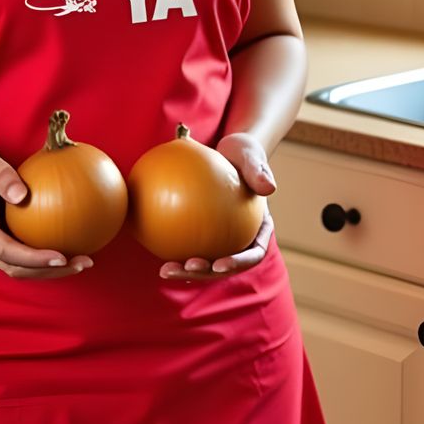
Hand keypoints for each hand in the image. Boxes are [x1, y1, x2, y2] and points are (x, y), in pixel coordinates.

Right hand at [0, 136, 92, 279]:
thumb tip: (22, 196)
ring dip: (48, 269)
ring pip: (18, 267)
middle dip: (47, 271)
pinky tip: (70, 245)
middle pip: (14, 268)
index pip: (4, 250)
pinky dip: (43, 255)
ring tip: (82, 260)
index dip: (33, 259)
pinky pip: (21, 253)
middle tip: (82, 263)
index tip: (61, 257)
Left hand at [158, 132, 275, 281]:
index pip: (253, 254)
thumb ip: (258, 170)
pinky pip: (188, 243)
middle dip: (206, 273)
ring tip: (166, 270)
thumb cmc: (242, 152)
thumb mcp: (250, 155)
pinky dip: (173, 249)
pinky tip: (153, 249)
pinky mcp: (202, 232)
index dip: (238, 264)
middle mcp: (241, 238)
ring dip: (186, 271)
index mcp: (258, 228)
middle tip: (187, 267)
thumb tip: (269, 188)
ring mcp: (221, 238)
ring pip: (205, 262)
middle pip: (225, 266)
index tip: (219, 264)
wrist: (225, 150)